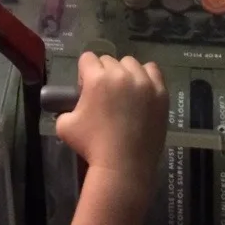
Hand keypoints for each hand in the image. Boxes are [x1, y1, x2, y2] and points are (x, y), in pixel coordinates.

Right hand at [56, 53, 167, 177]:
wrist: (124, 166)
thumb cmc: (92, 146)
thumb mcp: (64, 126)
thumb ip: (65, 109)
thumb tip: (72, 106)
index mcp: (96, 78)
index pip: (87, 58)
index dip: (84, 74)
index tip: (86, 90)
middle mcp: (120, 74)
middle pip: (109, 60)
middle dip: (104, 75)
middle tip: (105, 97)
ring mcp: (143, 82)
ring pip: (130, 64)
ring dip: (125, 74)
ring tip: (125, 95)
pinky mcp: (160, 93)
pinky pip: (152, 71)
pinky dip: (146, 77)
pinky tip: (142, 91)